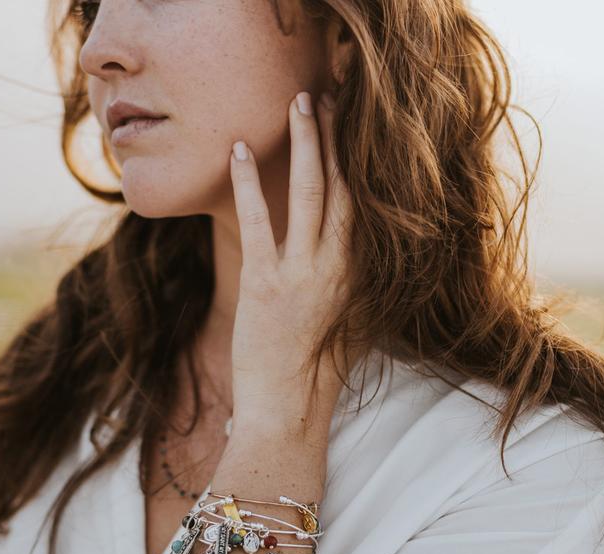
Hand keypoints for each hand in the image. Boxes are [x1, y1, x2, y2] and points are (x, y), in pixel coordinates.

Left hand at [228, 91, 352, 434]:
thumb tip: (348, 251)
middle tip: (330, 95)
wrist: (289, 409)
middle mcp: (339, 267)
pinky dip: (248, 184)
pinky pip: (257, 223)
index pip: (365, 205)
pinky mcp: (265, 283)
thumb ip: (348, 282)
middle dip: (339, 138)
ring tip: (300, 102)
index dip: (361, 162)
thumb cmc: (315, 371)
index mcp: (358, 275)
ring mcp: (303, 273)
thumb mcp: (345, 321)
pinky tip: (238, 150)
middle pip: (345, 188)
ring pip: (311, 194)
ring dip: (306, 145)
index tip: (355, 127)